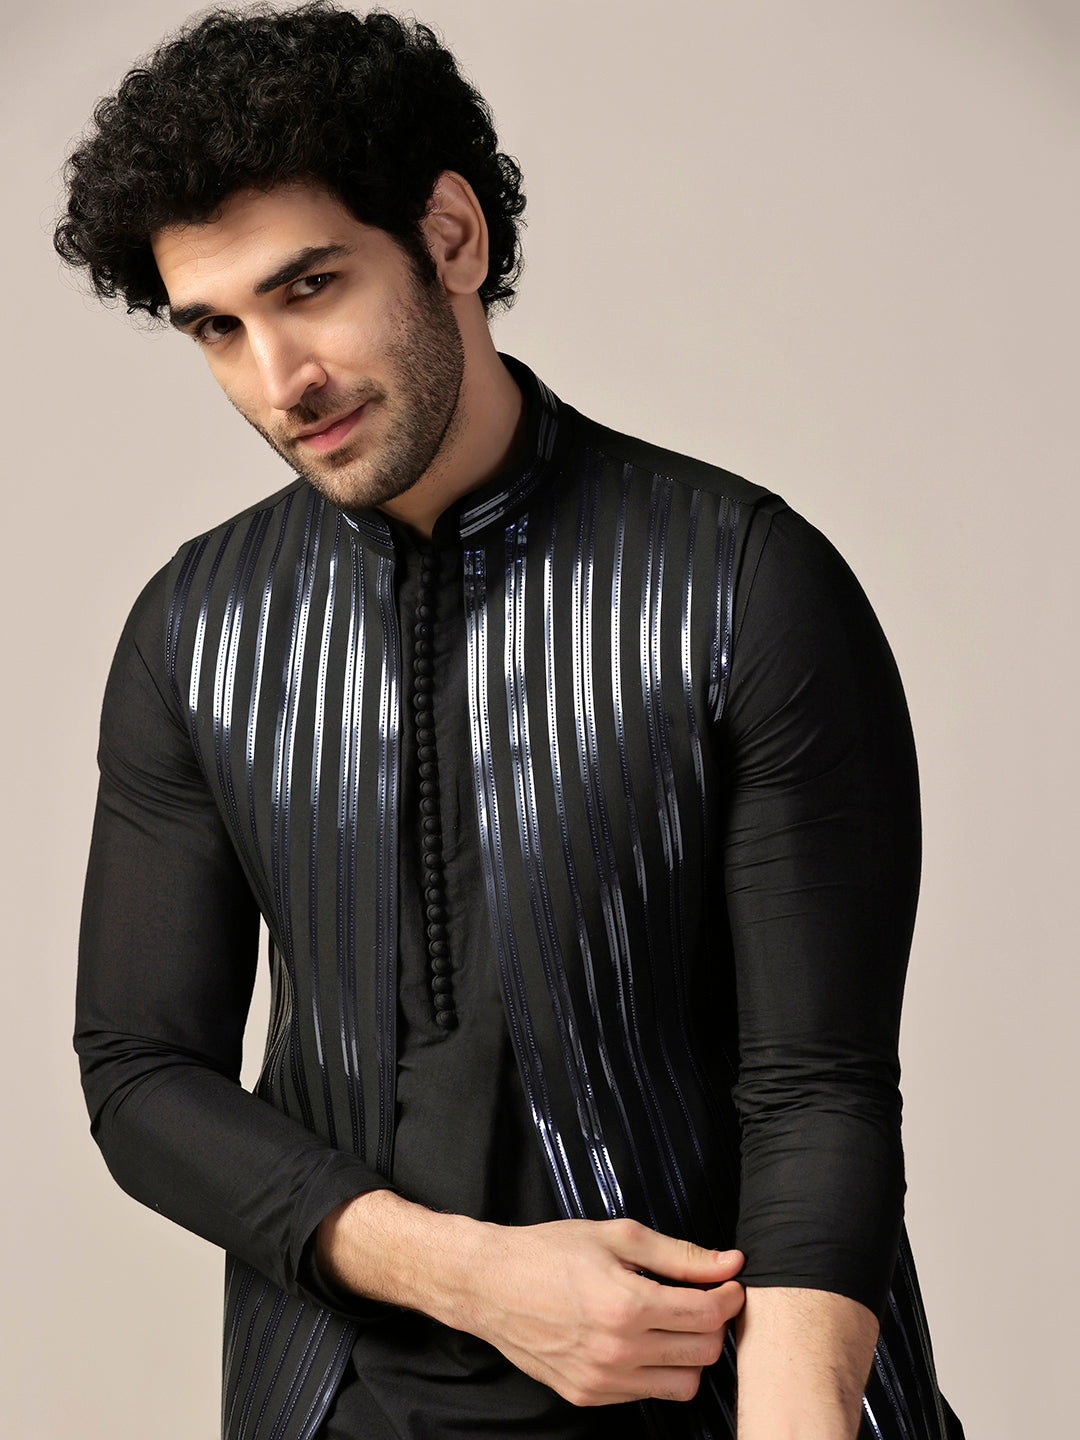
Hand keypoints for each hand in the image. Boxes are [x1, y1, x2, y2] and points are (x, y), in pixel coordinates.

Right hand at [318, 1194, 742, 1405]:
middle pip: (704, 1353)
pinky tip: (641, 1341)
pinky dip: (655, 1371)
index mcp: (627, 1305)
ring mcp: (602, 1380)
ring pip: (683, 1385)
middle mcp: (618, 1351)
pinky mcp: (588, 1396)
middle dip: (714, 1324)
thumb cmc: (550, 1252)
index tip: (728, 1283)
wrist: (491, 1285)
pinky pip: (646, 1394)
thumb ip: (678, 1254)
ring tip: (673, 1323)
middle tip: (704, 1299)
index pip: (708, 1315)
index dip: (729, 1296)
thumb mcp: (617, 1236)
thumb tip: (729, 1263)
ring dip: (689, 1355)